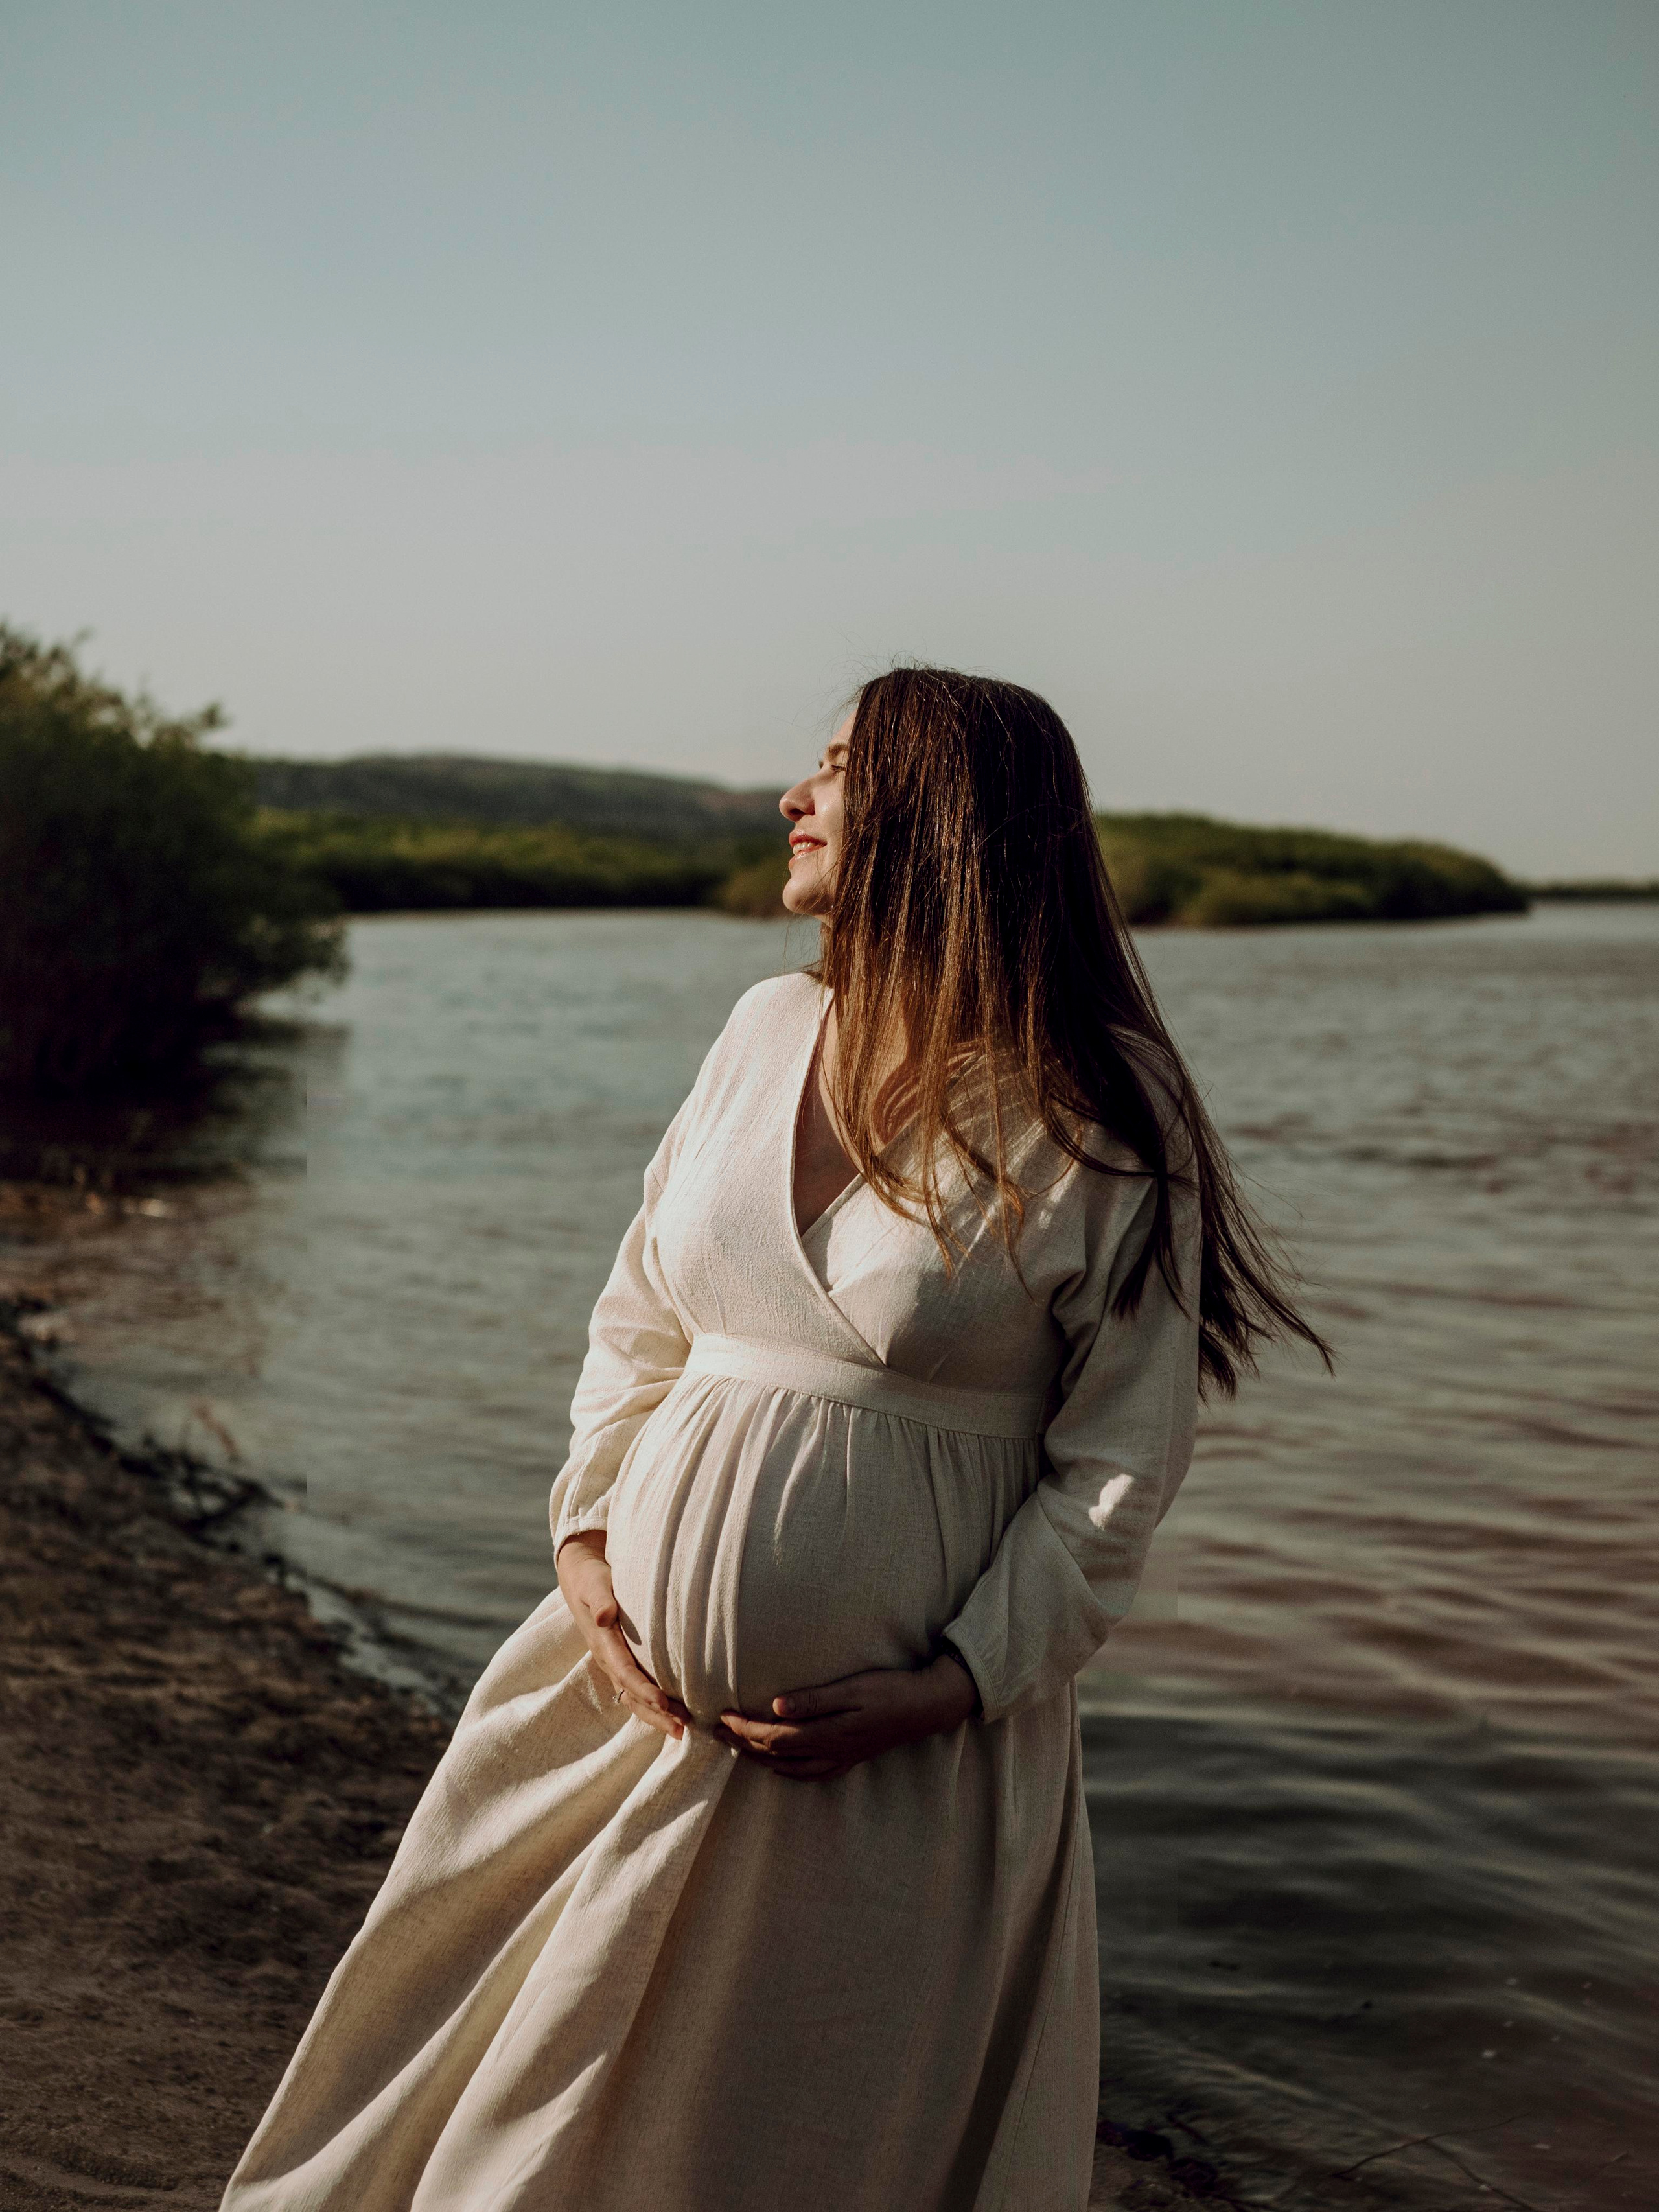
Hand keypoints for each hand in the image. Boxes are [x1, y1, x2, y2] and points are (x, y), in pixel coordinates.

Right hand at [556, 1530, 689, 1741]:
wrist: (580, 1578)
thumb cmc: (592, 1579)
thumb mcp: (593, 1584)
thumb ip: (601, 1599)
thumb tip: (605, 1616)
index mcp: (602, 1643)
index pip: (625, 1672)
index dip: (644, 1689)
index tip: (664, 1702)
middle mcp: (607, 1659)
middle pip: (631, 1695)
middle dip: (655, 1714)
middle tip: (681, 1730)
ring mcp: (613, 1663)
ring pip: (634, 1698)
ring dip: (656, 1715)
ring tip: (682, 1730)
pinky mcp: (621, 1662)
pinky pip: (636, 1690)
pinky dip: (653, 1705)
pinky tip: (674, 1713)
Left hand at [718, 1655, 978, 1780]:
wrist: (926, 1707)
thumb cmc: (890, 1691)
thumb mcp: (853, 1689)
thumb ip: (814, 1699)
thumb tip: (775, 1705)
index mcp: (827, 1734)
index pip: (773, 1736)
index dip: (744, 1729)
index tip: (723, 1715)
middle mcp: (830, 1752)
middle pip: (775, 1754)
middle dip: (743, 1744)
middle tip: (717, 1731)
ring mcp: (840, 1759)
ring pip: (789, 1768)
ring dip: (759, 1758)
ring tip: (738, 1746)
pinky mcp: (849, 1758)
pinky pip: (808, 1773)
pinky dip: (786, 1770)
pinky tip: (779, 1764)